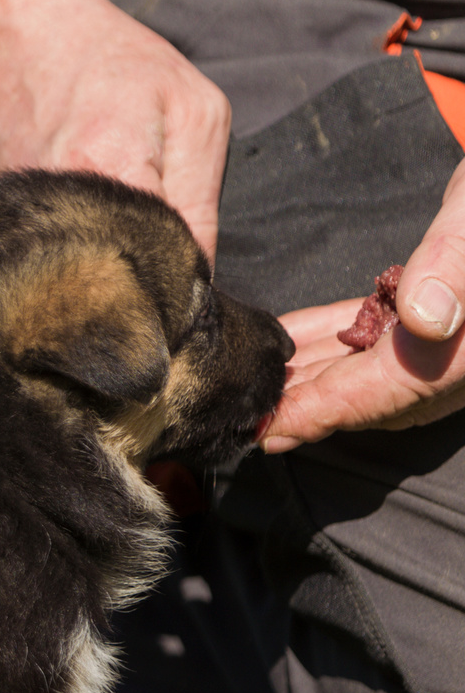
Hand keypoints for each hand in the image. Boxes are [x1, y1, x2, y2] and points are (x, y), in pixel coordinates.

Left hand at [262, 158, 464, 452]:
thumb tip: (426, 321)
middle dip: (312, 409)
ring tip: (259, 387)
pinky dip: (336, 343)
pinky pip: (384, 341)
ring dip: (317, 380)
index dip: (326, 412)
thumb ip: (453, 263)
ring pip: (376, 371)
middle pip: (377, 394)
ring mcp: (457, 333)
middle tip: (249, 421)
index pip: (388, 389)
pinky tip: (290, 340)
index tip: (271, 430)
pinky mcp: (445, 312)